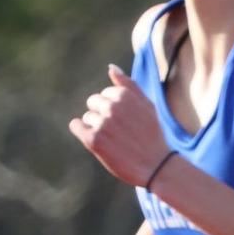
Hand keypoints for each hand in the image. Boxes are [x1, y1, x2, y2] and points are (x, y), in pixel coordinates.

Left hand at [70, 66, 167, 185]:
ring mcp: (102, 123)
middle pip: (93, 103)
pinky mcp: (93, 140)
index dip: (114, 109)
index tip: (126, 122)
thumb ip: (129, 85)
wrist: (157, 167)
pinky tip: (96, 140)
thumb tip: (111, 67)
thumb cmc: (153, 136)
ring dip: (96, 127)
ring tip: (114, 141)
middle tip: (119, 133)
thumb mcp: (147, 106)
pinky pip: (76, 126)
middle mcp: (112, 107)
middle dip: (102, 115)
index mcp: (124, 96)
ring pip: (87, 117)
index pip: (105, 94)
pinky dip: (82, 131)